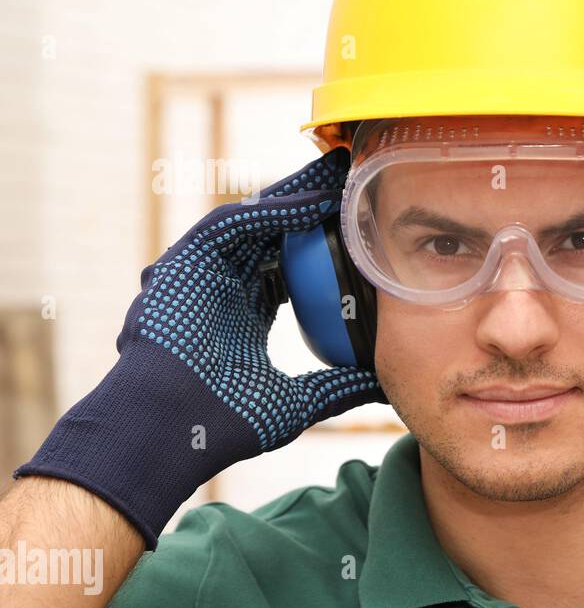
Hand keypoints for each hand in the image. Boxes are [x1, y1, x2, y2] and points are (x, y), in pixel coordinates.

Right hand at [13, 147, 383, 548]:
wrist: (172, 433)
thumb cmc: (224, 425)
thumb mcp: (299, 401)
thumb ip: (341, 387)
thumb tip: (387, 387)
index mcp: (243, 314)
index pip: (289, 265)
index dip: (322, 242)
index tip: (359, 225)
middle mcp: (222, 287)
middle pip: (273, 233)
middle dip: (310, 203)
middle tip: (350, 178)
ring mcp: (200, 274)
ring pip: (253, 220)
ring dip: (295, 195)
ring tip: (335, 174)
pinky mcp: (183, 265)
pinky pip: (231, 226)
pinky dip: (270, 213)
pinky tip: (309, 202)